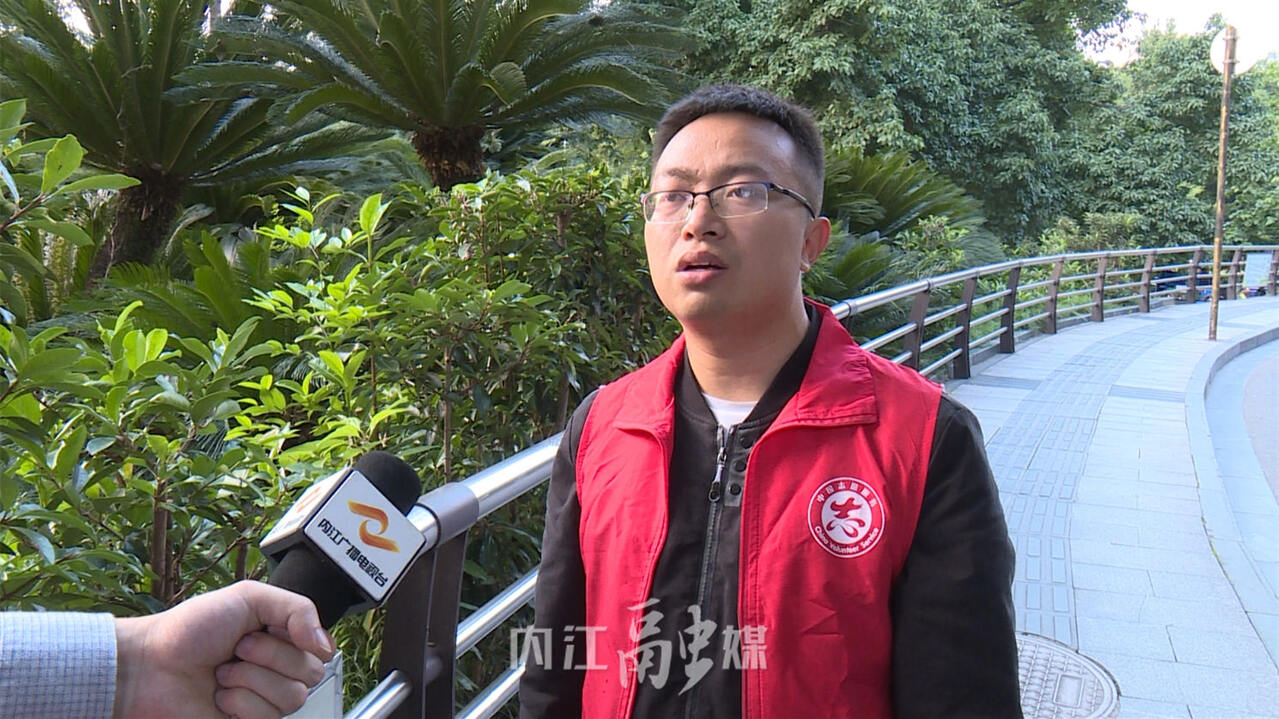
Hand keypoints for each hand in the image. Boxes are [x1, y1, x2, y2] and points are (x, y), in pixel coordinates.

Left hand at [113, 581, 335, 718]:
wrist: (149, 666)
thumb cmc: (189, 629)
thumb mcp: (249, 596)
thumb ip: (299, 609)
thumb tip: (326, 645)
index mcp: (280, 636)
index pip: (320, 645)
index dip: (298, 637)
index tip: (267, 628)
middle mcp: (275, 668)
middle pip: (311, 672)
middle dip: (268, 656)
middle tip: (236, 649)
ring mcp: (262, 697)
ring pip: (292, 697)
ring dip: (251, 681)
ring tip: (223, 674)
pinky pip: (268, 717)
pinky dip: (240, 704)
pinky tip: (219, 696)